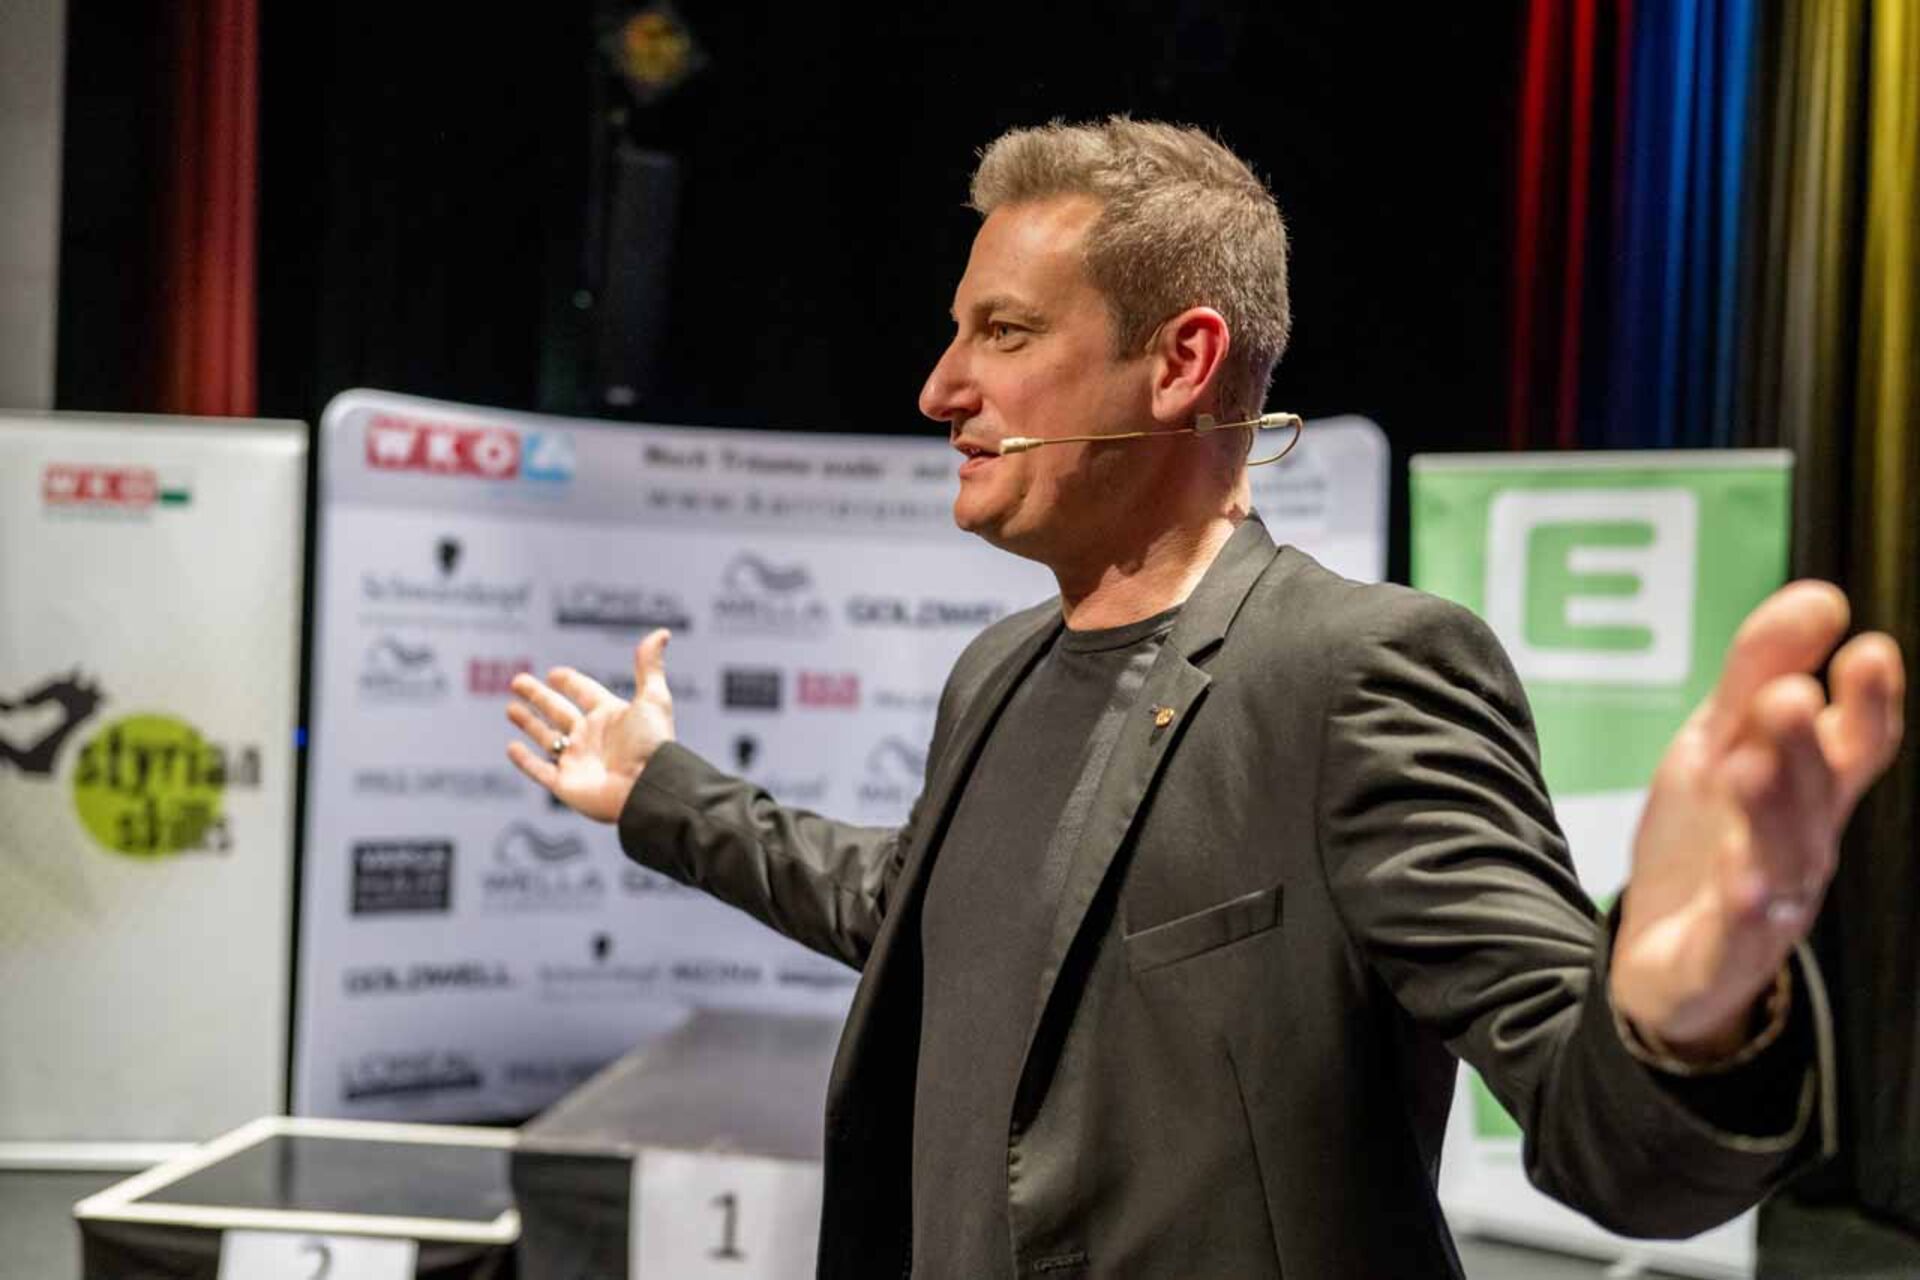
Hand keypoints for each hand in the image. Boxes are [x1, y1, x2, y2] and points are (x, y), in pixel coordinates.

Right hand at [505, 628, 676, 822]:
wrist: (647, 787)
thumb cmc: (652, 744)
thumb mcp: (653, 698)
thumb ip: (649, 666)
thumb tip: (662, 633)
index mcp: (610, 717)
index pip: (585, 693)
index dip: (570, 682)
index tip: (554, 673)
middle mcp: (591, 738)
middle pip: (559, 712)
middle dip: (538, 697)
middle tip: (517, 681)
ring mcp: (577, 761)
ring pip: (546, 739)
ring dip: (528, 723)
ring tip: (510, 708)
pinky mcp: (565, 785)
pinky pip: (539, 771)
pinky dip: (524, 761)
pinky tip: (511, 747)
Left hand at [1611, 581, 1904, 1058]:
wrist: (1663, 952)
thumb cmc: (1711, 838)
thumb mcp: (1721, 743)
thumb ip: (1759, 671)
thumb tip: (1821, 596)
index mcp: (1809, 790)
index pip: (1854, 743)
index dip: (1868, 703)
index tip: (1868, 651)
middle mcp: (1802, 844)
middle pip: (1816, 795)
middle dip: (1807, 747)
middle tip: (1789, 696)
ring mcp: (1770, 902)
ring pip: (1783, 857)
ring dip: (1772, 812)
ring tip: (1750, 767)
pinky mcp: (1723, 952)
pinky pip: (1742, 931)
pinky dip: (1746, 907)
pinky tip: (1746, 884)